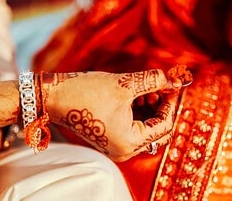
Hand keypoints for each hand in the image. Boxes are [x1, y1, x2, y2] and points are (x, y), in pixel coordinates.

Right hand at [43, 69, 181, 161]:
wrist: (55, 97)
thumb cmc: (86, 92)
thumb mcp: (125, 84)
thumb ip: (154, 81)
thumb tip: (176, 80)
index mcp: (129, 142)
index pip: (164, 126)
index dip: (170, 104)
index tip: (172, 86)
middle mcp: (124, 150)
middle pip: (157, 131)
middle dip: (161, 107)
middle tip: (159, 87)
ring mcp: (116, 146)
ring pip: (146, 129)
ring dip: (150, 108)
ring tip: (145, 88)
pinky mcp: (110, 139)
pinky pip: (133, 129)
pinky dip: (138, 112)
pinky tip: (135, 96)